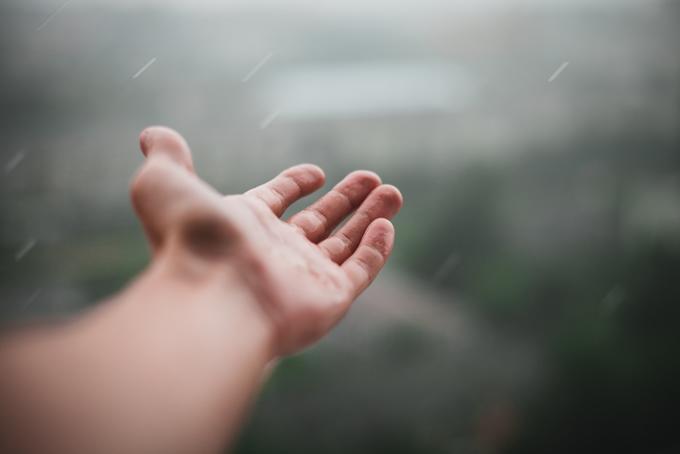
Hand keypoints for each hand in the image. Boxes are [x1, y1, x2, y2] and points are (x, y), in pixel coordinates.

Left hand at [130, 127, 402, 354]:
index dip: (295, 184)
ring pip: (345, 244)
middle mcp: (275, 252)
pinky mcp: (328, 300)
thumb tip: (153, 134)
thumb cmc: (187, 239)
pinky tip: (387, 225)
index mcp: (243, 225)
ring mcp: (303, 277)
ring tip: (393, 192)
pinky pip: (359, 271)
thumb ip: (166, 158)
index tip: (317, 172)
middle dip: (347, 199)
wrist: (211, 293)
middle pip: (319, 222)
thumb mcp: (164, 184)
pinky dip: (376, 249)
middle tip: (374, 178)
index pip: (276, 201)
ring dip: (370, 217)